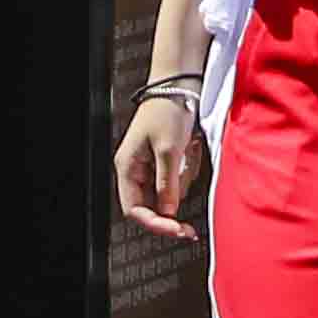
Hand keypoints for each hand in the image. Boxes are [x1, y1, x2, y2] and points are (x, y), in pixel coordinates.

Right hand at [114, 83, 207, 236]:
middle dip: (171, 212)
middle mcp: (135, 170)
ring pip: (166, 194)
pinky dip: (186, 173)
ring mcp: (150, 165)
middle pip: (150, 206)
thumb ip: (167, 184)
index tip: (175, 231)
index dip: (154, 224)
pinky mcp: (164, 160)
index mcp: (127, 167)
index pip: (134, 209)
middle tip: (189, 228)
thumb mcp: (169, 149)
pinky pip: (176, 180)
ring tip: (188, 157)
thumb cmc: (168, 110)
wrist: (179, 86)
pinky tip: (190, 152)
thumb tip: (168, 212)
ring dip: (182, 184)